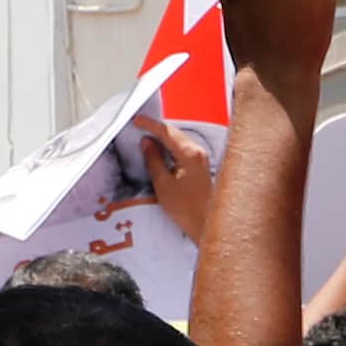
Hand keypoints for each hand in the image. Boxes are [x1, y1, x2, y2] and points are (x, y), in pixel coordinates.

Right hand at [144, 117, 217, 243]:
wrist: (207, 225)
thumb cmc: (188, 209)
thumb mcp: (163, 184)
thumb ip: (153, 160)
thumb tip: (147, 143)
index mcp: (190, 154)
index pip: (167, 131)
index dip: (150, 124)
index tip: (137, 120)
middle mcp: (198, 153)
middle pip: (175, 134)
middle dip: (156, 130)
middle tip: (139, 128)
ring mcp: (201, 160)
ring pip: (179, 142)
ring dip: (163, 140)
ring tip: (147, 141)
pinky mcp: (200, 168)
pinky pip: (183, 151)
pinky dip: (170, 149)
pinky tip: (161, 154)